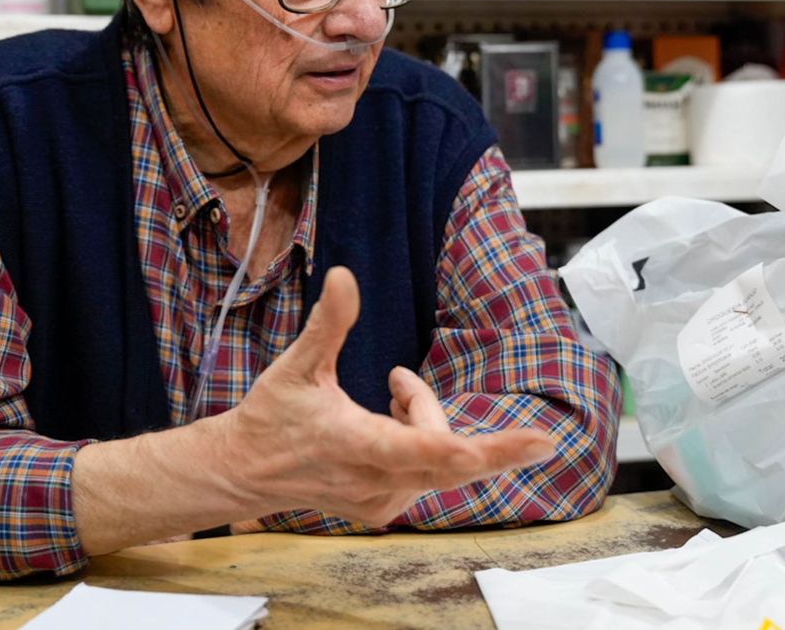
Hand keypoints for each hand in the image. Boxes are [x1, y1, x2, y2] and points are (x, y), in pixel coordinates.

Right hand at [221, 266, 556, 527]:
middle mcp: (377, 482)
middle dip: (495, 449)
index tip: (532, 445)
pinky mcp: (383, 509)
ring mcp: (382, 501)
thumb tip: (343, 274)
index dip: (485, 448)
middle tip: (542, 441)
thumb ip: (328, 322)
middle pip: (454, 466)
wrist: (243, 471)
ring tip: (393, 389)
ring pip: (438, 460)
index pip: (431, 451)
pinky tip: (390, 419)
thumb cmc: (271, 416)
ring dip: (429, 420)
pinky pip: (426, 474)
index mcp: (358, 445)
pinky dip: (422, 442)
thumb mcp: (297, 365)